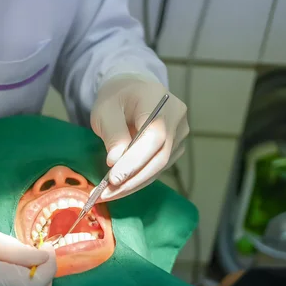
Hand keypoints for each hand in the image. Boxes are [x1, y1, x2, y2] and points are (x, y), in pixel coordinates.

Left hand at [90, 74, 188, 201]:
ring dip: (133, 184)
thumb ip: (113, 134)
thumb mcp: (105, 110)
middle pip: (159, 157)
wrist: (133, 90)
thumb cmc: (117, 98)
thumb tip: (115, 162)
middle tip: (106, 195)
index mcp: (159, 101)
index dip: (135, 161)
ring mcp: (180, 134)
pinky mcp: (176, 148)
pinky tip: (118, 188)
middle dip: (132, 179)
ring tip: (107, 195)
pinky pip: (157, 168)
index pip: (154, 136)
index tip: (113, 179)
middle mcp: (177, 118)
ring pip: (159, 167)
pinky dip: (138, 180)